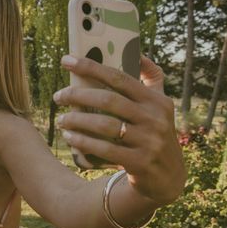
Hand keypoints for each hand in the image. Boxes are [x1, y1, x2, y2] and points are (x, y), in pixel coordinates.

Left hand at [53, 54, 185, 205]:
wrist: (169, 177)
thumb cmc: (156, 133)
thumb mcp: (161, 105)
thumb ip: (152, 78)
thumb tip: (136, 50)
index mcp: (156, 100)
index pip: (119, 77)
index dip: (90, 66)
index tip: (65, 60)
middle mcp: (155, 118)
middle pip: (108, 100)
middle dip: (77, 95)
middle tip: (58, 96)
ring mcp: (149, 141)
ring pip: (104, 125)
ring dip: (77, 120)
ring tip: (61, 120)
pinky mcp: (140, 162)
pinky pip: (104, 149)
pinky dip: (83, 142)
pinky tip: (70, 138)